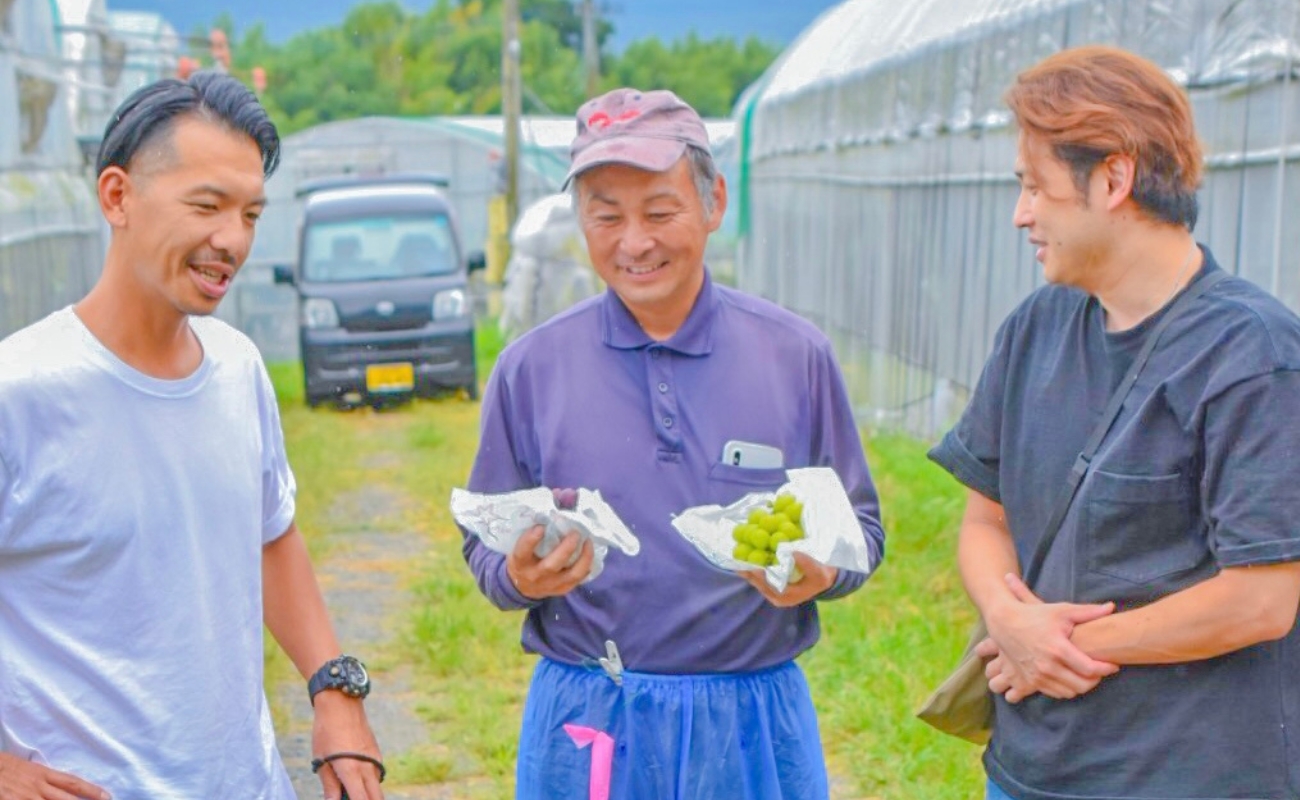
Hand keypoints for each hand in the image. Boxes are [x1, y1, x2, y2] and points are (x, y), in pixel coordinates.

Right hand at [0, 752, 108, 799]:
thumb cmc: (6, 766)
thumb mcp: (29, 768)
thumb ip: (45, 777)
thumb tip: (62, 785)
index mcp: (43, 774)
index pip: (72, 783)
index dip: (91, 790)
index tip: (107, 796)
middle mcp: (38, 787)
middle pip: (66, 799)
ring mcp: (26, 798)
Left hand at [311, 692, 383, 799]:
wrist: (341, 704)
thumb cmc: (326, 732)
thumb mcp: (322, 760)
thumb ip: (330, 786)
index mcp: (351, 771)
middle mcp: (367, 767)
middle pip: (376, 798)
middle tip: (350, 796)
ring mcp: (375, 759)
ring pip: (377, 787)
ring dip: (367, 793)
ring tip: (348, 788)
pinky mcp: (376, 753)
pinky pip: (376, 775)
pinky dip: (368, 782)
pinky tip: (354, 777)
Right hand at [506, 525, 593, 599]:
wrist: (522, 587)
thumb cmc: (523, 561)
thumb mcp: (518, 549)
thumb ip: (530, 537)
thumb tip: (548, 515)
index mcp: (520, 563)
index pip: (522, 552)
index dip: (531, 540)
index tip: (540, 527)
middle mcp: (534, 576)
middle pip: (551, 565)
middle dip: (566, 548)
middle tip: (575, 533)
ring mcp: (550, 585)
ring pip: (571, 574)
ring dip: (583, 558)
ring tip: (588, 542)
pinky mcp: (562, 589)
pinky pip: (578, 579)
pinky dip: (586, 565)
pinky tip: (589, 553)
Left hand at [741, 552, 837, 607]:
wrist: (824, 581)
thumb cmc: (821, 577)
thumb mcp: (818, 572)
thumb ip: (806, 563)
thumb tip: (791, 552)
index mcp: (786, 596)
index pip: (767, 585)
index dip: (757, 575)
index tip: (749, 564)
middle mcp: (777, 597)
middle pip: (758, 584)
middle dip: (748, 572)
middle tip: (737, 559)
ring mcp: (774, 593)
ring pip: (757, 581)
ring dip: (748, 570)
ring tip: (738, 557)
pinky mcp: (773, 587)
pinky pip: (760, 578)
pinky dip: (754, 569)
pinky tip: (747, 558)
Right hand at [975, 573, 1118, 701]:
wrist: (1005, 623)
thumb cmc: (1035, 615)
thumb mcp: (1061, 610)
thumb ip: (1088, 612)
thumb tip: (1111, 607)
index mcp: (1058, 649)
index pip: (1090, 668)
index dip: (1106, 669)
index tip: (1113, 665)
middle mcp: (1048, 666)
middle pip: (1083, 685)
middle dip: (1096, 680)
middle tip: (1100, 671)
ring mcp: (1038, 676)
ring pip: (1070, 692)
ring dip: (1081, 686)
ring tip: (1085, 674)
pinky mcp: (1030, 681)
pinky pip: (1056, 694)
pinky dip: (1066, 689)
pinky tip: (1069, 677)